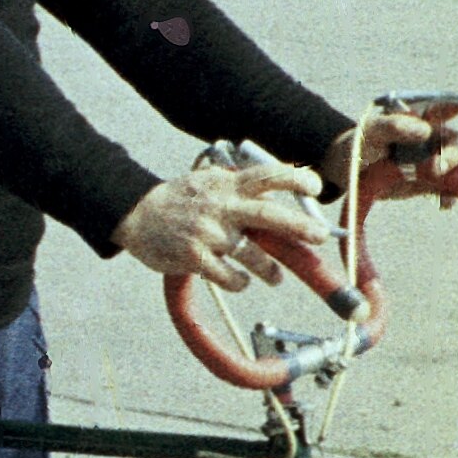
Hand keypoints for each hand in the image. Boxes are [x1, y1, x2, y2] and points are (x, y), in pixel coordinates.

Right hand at [113, 157, 329, 285]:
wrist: (138, 215)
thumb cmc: (182, 200)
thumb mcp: (210, 182)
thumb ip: (241, 186)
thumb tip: (282, 189)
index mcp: (228, 185)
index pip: (266, 175)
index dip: (295, 180)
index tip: (316, 188)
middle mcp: (221, 206)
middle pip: (267, 214)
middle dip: (297, 225)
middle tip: (319, 236)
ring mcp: (207, 232)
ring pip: (251, 254)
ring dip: (268, 269)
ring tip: (274, 277)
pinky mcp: (194, 257)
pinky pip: (228, 276)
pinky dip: (239, 281)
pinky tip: (240, 281)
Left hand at [322, 105, 457, 204]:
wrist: (349, 174)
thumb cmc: (359, 144)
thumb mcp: (369, 133)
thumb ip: (391, 127)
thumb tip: (422, 130)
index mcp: (422, 117)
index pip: (450, 104)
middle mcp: (434, 137)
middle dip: (457, 155)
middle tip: (437, 169)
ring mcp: (436, 160)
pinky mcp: (433, 183)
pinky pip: (452, 188)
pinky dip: (452, 196)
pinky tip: (445, 203)